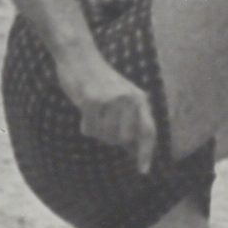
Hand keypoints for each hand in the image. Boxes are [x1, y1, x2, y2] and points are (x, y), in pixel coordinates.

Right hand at [59, 49, 157, 172]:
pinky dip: (85, 124)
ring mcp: (112, 100)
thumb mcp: (122, 96)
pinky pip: (89, 129)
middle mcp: (129, 99)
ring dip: (96, 130)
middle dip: (111, 138)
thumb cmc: (99, 79)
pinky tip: (84, 108)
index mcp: (140, 98)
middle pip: (123, 139)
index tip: (143, 171)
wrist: (79, 56)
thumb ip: (131, 120)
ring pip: (105, 136)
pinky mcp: (93, 100)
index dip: (146, 153)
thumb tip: (134, 149)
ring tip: (94, 112)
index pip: (148, 131)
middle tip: (102, 122)